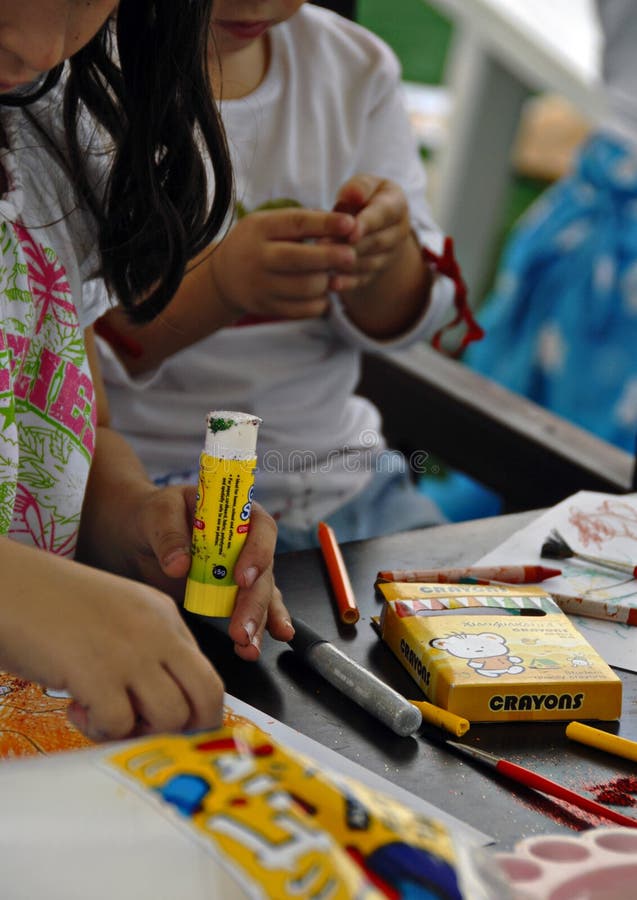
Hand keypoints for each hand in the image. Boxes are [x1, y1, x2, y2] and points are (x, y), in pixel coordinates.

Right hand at [0, 540, 223, 741]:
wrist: (8, 585)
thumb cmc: (53, 605)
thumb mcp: (118, 617)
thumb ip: (147, 649)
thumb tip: (167, 705)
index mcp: (165, 614)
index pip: (207, 674)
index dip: (190, 710)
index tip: (164, 724)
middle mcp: (158, 631)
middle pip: (208, 697)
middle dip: (187, 730)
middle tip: (148, 732)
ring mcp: (131, 651)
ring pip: (171, 717)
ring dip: (138, 731)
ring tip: (103, 714)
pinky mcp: (98, 673)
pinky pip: (120, 725)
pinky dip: (98, 729)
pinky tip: (75, 707)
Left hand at [123, 485, 292, 660]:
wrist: (140, 535)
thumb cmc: (155, 514)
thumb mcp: (159, 513)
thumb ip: (169, 535)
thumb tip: (179, 564)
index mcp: (239, 513)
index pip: (261, 529)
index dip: (258, 553)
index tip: (241, 578)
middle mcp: (248, 543)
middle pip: (263, 572)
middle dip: (254, 603)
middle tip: (241, 628)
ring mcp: (242, 571)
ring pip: (260, 597)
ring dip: (256, 622)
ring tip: (247, 647)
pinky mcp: (231, 594)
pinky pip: (250, 611)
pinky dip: (256, 630)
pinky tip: (253, 648)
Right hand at [210, 207, 356, 319]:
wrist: (225, 276)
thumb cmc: (260, 242)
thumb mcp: (270, 223)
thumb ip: (303, 222)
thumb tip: (347, 224)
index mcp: (260, 228)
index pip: (296, 224)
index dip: (325, 224)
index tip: (350, 223)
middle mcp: (258, 257)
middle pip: (300, 260)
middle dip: (331, 257)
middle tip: (351, 256)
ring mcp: (261, 285)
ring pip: (306, 287)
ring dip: (327, 282)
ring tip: (334, 276)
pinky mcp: (266, 307)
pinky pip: (302, 310)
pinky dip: (320, 303)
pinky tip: (324, 294)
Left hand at [328, 174, 411, 293]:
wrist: (370, 221)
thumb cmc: (362, 196)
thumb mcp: (362, 185)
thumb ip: (357, 188)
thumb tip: (352, 195)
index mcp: (397, 204)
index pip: (383, 214)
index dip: (367, 224)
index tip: (350, 232)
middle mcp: (399, 232)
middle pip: (376, 242)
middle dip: (349, 245)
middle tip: (322, 245)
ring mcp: (390, 255)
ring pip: (369, 262)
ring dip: (346, 263)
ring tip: (321, 262)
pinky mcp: (377, 272)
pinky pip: (364, 280)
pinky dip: (347, 283)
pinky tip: (331, 284)